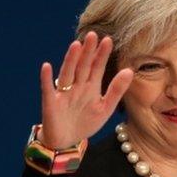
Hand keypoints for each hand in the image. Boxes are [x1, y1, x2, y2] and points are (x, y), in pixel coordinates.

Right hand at [38, 31, 133, 148]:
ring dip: (71, 60)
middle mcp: (77, 87)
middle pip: (82, 66)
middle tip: (93, 35)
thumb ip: (116, 90)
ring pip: (67, 74)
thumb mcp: (105, 108)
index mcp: (90, 87)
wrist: (66, 141)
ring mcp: (63, 93)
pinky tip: (47, 66)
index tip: (108, 40)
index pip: (97, 67)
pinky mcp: (51, 103)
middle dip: (87, 52)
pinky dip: (47, 78)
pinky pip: (48, 89)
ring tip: (76, 45)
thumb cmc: (85, 123)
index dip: (102, 55)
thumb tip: (130, 70)